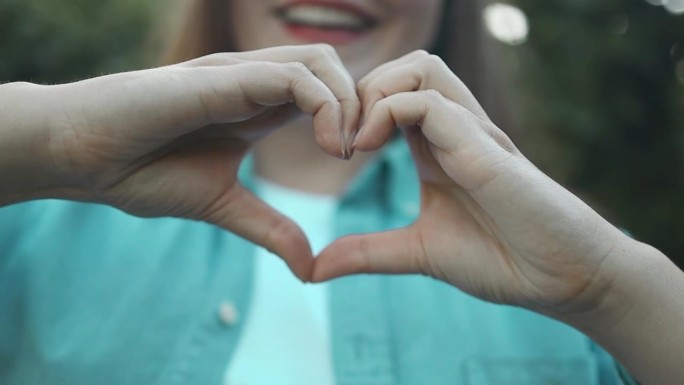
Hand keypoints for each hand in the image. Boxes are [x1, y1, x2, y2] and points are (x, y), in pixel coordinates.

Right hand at [2, 44, 359, 280]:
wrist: (83, 159)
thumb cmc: (141, 172)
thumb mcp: (223, 205)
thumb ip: (270, 228)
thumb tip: (309, 269)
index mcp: (257, 107)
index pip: (325, 92)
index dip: (354, 118)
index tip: (359, 160)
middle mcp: (254, 83)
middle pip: (333, 67)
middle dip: (363, 105)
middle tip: (365, 151)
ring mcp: (238, 76)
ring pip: (320, 61)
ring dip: (349, 103)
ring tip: (345, 150)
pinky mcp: (221, 79)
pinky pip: (291, 75)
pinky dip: (324, 105)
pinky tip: (328, 145)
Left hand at [313, 50, 628, 315]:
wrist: (564, 280)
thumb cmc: (503, 259)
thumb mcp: (418, 253)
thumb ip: (368, 253)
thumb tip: (314, 269)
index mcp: (436, 148)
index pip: (393, 95)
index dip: (354, 109)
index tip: (331, 150)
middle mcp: (453, 131)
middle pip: (406, 67)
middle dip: (361, 91)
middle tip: (339, 139)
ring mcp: (471, 134)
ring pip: (420, 68)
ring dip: (376, 92)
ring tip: (357, 141)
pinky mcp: (483, 149)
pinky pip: (431, 103)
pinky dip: (389, 112)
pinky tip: (370, 148)